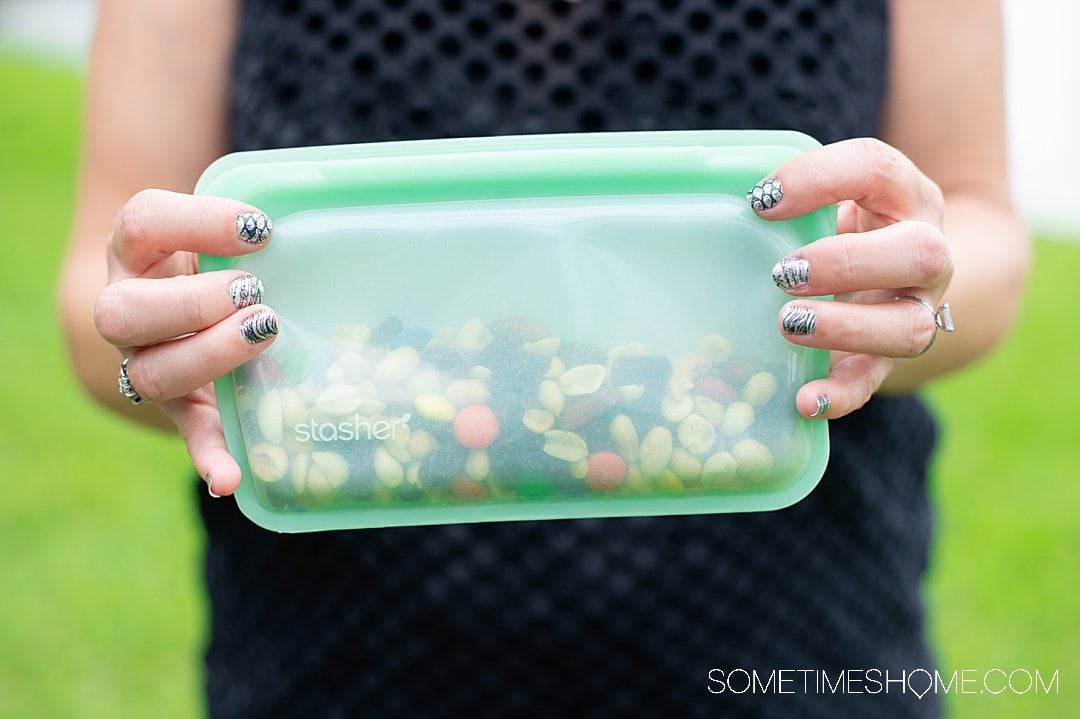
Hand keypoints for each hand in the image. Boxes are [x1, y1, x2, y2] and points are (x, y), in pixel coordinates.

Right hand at [93, 189, 276, 495]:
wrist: (189, 306)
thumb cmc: (223, 256)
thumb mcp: (226, 232)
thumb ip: (255, 224)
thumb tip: (336, 202)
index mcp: (138, 250)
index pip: (143, 224)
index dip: (196, 223)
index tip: (260, 229)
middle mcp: (128, 305)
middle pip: (124, 310)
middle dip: (191, 303)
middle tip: (253, 293)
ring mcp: (148, 361)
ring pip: (151, 372)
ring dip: (206, 359)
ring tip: (265, 334)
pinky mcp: (182, 408)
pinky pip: (188, 436)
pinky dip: (210, 458)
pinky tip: (232, 478)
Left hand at [748, 138, 953, 418]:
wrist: (896, 276)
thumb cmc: (844, 226)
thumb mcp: (831, 197)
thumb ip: (797, 194)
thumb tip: (739, 201)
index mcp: (905, 196)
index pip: (879, 169)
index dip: (821, 178)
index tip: (761, 201)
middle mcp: (926, 254)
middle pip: (921, 254)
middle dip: (847, 264)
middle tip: (784, 272)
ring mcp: (914, 311)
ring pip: (910, 328)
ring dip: (845, 328)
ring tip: (788, 323)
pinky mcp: (888, 360)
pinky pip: (874, 383)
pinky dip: (840, 395)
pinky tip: (804, 400)